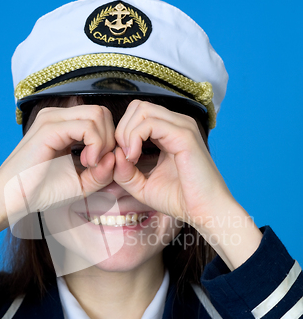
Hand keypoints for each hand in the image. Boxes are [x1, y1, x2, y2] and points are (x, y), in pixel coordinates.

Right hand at [0, 105, 116, 224]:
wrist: (14, 199)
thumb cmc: (43, 191)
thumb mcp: (82, 183)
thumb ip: (103, 172)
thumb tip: (117, 156)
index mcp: (64, 124)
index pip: (101, 118)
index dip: (110, 140)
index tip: (102, 165)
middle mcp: (58, 116)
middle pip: (102, 112)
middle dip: (110, 139)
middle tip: (98, 164)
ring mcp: (52, 119)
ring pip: (98, 115)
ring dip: (104, 142)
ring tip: (91, 164)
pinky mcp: (49, 128)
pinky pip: (87, 126)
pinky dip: (96, 145)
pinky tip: (88, 163)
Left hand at [112, 100, 262, 269]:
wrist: (204, 211)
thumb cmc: (179, 200)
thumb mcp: (142, 185)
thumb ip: (123, 171)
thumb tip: (114, 152)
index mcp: (169, 132)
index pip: (138, 115)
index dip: (122, 133)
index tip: (121, 160)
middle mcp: (177, 124)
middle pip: (137, 106)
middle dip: (122, 130)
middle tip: (124, 157)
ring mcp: (182, 127)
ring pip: (141, 109)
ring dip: (126, 133)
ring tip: (129, 158)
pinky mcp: (184, 135)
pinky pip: (149, 123)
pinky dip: (134, 138)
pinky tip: (134, 158)